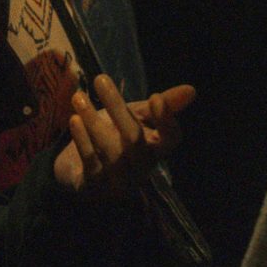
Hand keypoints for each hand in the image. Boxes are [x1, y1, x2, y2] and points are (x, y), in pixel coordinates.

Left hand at [53, 74, 194, 198]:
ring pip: (110, 152)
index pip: (170, 140)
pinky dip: (82, 140)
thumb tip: (192, 90)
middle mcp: (140, 168)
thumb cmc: (115, 138)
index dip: (166, 121)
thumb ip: (161, 105)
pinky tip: (74, 120)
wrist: (81, 171)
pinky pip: (91, 163)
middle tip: (100, 78)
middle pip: (134, 140)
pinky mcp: (94, 188)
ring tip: (78, 97)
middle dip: (117, 108)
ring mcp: (118, 181)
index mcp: (155, 150)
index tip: (155, 97)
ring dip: (93, 121)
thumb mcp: (136, 118)